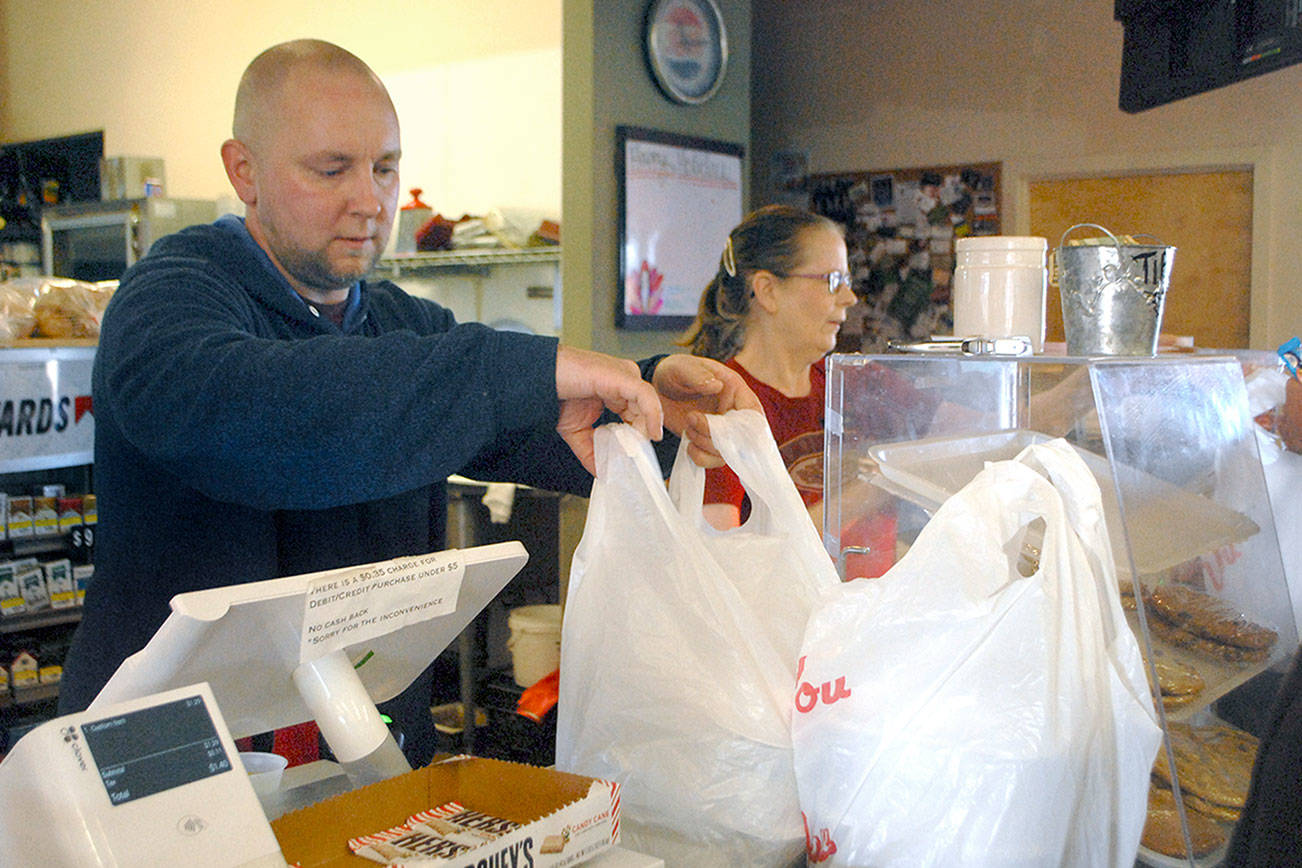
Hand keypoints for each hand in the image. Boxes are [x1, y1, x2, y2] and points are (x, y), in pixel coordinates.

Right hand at [555, 345, 663, 473]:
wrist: (540, 377)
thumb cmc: (556, 393)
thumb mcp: (577, 432)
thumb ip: (591, 451)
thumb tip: (601, 472)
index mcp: (616, 389)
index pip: (638, 413)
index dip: (638, 435)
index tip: (633, 454)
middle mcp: (623, 379)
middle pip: (646, 410)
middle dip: (642, 434)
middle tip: (635, 454)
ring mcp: (624, 375)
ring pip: (649, 404)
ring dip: (646, 429)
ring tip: (638, 447)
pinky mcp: (622, 376)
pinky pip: (646, 397)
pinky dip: (653, 416)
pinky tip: (651, 433)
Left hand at [652, 354, 761, 466]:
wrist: (660, 390)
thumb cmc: (675, 373)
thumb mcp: (682, 367)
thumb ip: (697, 374)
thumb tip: (716, 385)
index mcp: (736, 390)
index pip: (754, 415)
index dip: (746, 428)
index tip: (721, 428)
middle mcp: (735, 413)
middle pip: (742, 439)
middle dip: (714, 434)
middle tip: (690, 418)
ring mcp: (724, 431)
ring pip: (726, 452)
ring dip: (704, 444)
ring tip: (687, 425)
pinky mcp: (711, 444)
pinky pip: (713, 461)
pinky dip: (700, 457)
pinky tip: (688, 444)